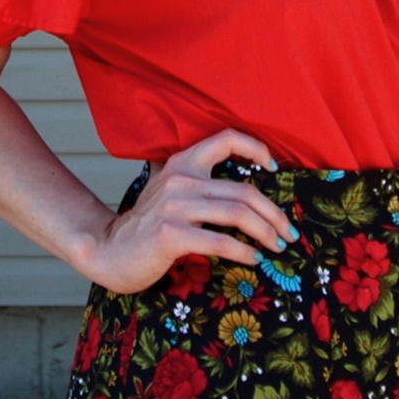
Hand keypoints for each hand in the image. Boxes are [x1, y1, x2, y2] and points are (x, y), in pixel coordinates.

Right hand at [72, 128, 297, 293]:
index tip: (273, 168)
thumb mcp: (170, 191)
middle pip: (244, 191)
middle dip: (274, 214)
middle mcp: (181, 178)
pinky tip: (253, 259)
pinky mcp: (171, 234)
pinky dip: (244, 252)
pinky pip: (220, 241)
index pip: (226, 138)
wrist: (110, 249)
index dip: (256, 148)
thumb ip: (197, 183)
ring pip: (237, 214)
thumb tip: (242, 192)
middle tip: (288, 231)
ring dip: (266, 233)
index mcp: (183, 162)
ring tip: (277, 246)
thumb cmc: (147, 224)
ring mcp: (175, 206)